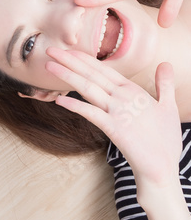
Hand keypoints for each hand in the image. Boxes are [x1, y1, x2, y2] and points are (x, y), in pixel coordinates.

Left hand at [48, 50, 181, 187]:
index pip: (104, 69)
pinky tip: (59, 100)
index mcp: (133, 91)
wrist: (163, 169)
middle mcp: (123, 97)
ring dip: (67, 75)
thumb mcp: (169, 108)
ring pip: (87, 88)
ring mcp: (117, 112)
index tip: (69, 50)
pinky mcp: (113, 129)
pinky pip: (90, 114)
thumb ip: (164, 85)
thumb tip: (166, 63)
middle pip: (91, 74)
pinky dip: (74, 105)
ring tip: (49, 65)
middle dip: (69, 60)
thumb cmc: (165, 141)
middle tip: (50, 50)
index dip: (84, 59)